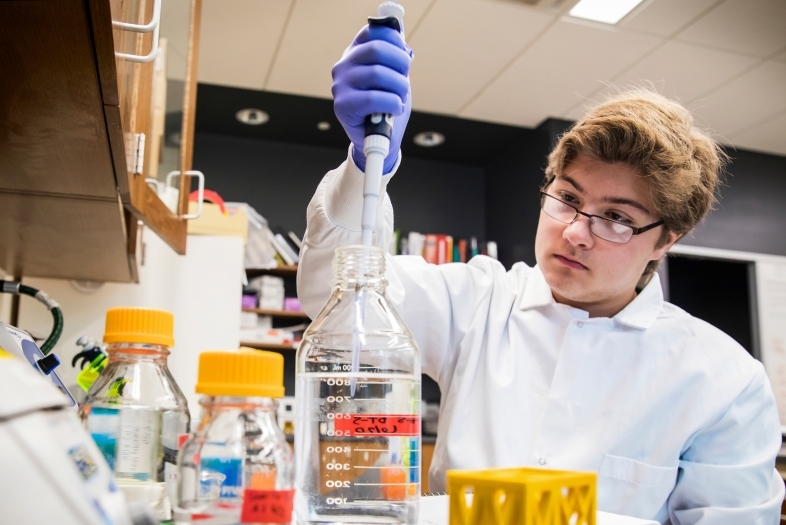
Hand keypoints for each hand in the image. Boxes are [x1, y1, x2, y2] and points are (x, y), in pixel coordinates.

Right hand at [332, 24, 411, 173]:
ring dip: (399, 87)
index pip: (373, 31)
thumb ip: (395, 59)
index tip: (405, 56)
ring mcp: (340, 85)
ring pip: (378, 74)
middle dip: (400, 63)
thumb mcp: (394, 77)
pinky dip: (393, 104)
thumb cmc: (386, 106)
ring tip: (401, 99)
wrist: (377, 139)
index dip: (394, 39)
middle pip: (377, 49)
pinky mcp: (342, 106)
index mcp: (355, 53)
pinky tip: (395, 109)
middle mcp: (343, 65)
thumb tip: (403, 43)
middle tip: (405, 80)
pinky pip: (374, 98)